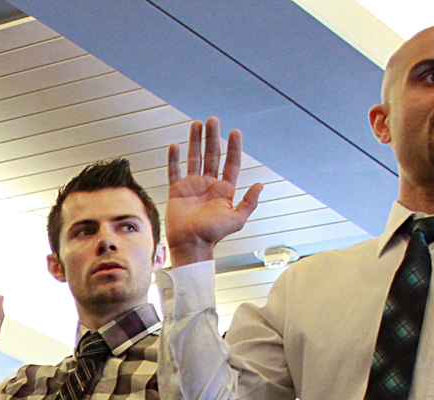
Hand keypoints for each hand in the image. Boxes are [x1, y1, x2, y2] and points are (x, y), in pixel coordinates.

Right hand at [164, 118, 264, 265]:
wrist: (191, 245)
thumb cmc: (213, 235)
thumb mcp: (237, 220)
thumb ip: (249, 202)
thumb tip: (260, 185)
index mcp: (224, 189)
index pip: (230, 163)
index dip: (233, 147)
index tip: (234, 132)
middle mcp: (209, 184)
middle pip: (212, 155)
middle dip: (213, 137)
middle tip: (212, 120)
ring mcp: (192, 186)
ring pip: (194, 158)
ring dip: (195, 141)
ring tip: (196, 124)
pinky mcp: (177, 191)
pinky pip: (174, 171)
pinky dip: (174, 158)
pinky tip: (175, 145)